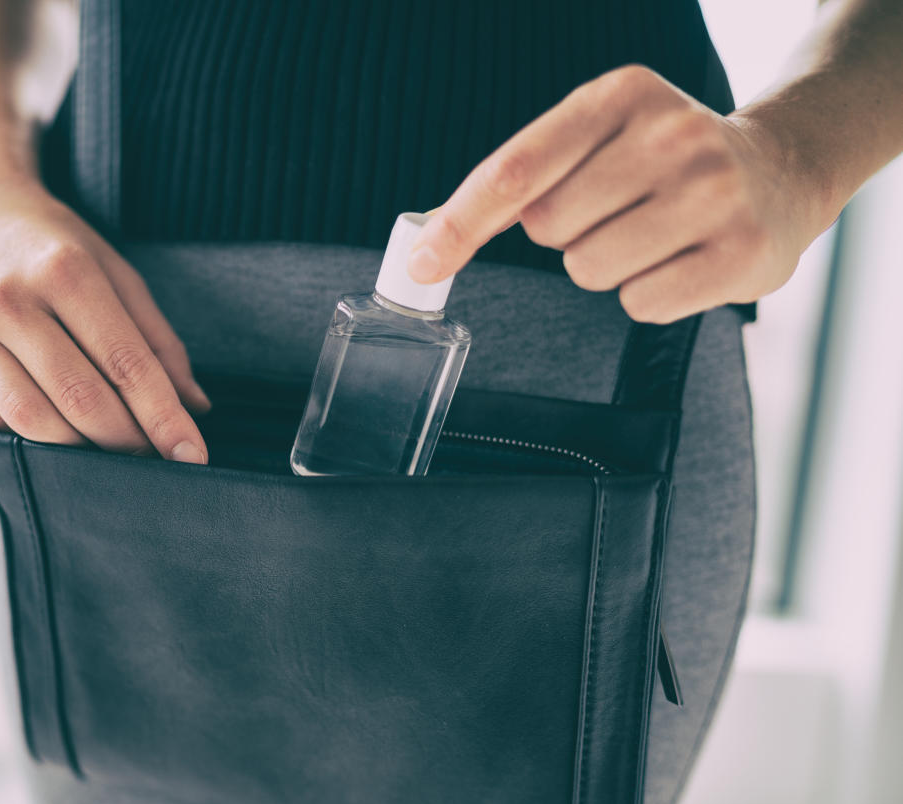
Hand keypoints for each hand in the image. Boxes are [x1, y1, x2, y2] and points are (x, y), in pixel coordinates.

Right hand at [0, 160, 211, 461]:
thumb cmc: (55, 248)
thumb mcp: (117, 272)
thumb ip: (158, 340)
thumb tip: (195, 406)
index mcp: (66, 272)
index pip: (126, 364)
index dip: (163, 417)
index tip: (192, 454)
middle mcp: (12, 302)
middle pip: (81, 400)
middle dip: (127, 441)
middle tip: (154, 455)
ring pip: (34, 422)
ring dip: (81, 451)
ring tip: (110, 449)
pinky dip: (35, 442)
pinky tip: (61, 435)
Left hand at [408, 64, 825, 322]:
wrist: (783, 170)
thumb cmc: (667, 158)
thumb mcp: (603, 133)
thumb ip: (526, 174)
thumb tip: (435, 235)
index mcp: (622, 96)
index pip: (517, 169)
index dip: (460, 222)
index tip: (422, 263)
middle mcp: (672, 136)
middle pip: (549, 228)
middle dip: (565, 233)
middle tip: (618, 210)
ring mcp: (713, 195)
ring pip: (589, 270)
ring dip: (605, 266)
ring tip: (652, 234)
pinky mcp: (739, 255)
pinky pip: (639, 305)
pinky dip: (647, 295)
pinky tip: (681, 260)